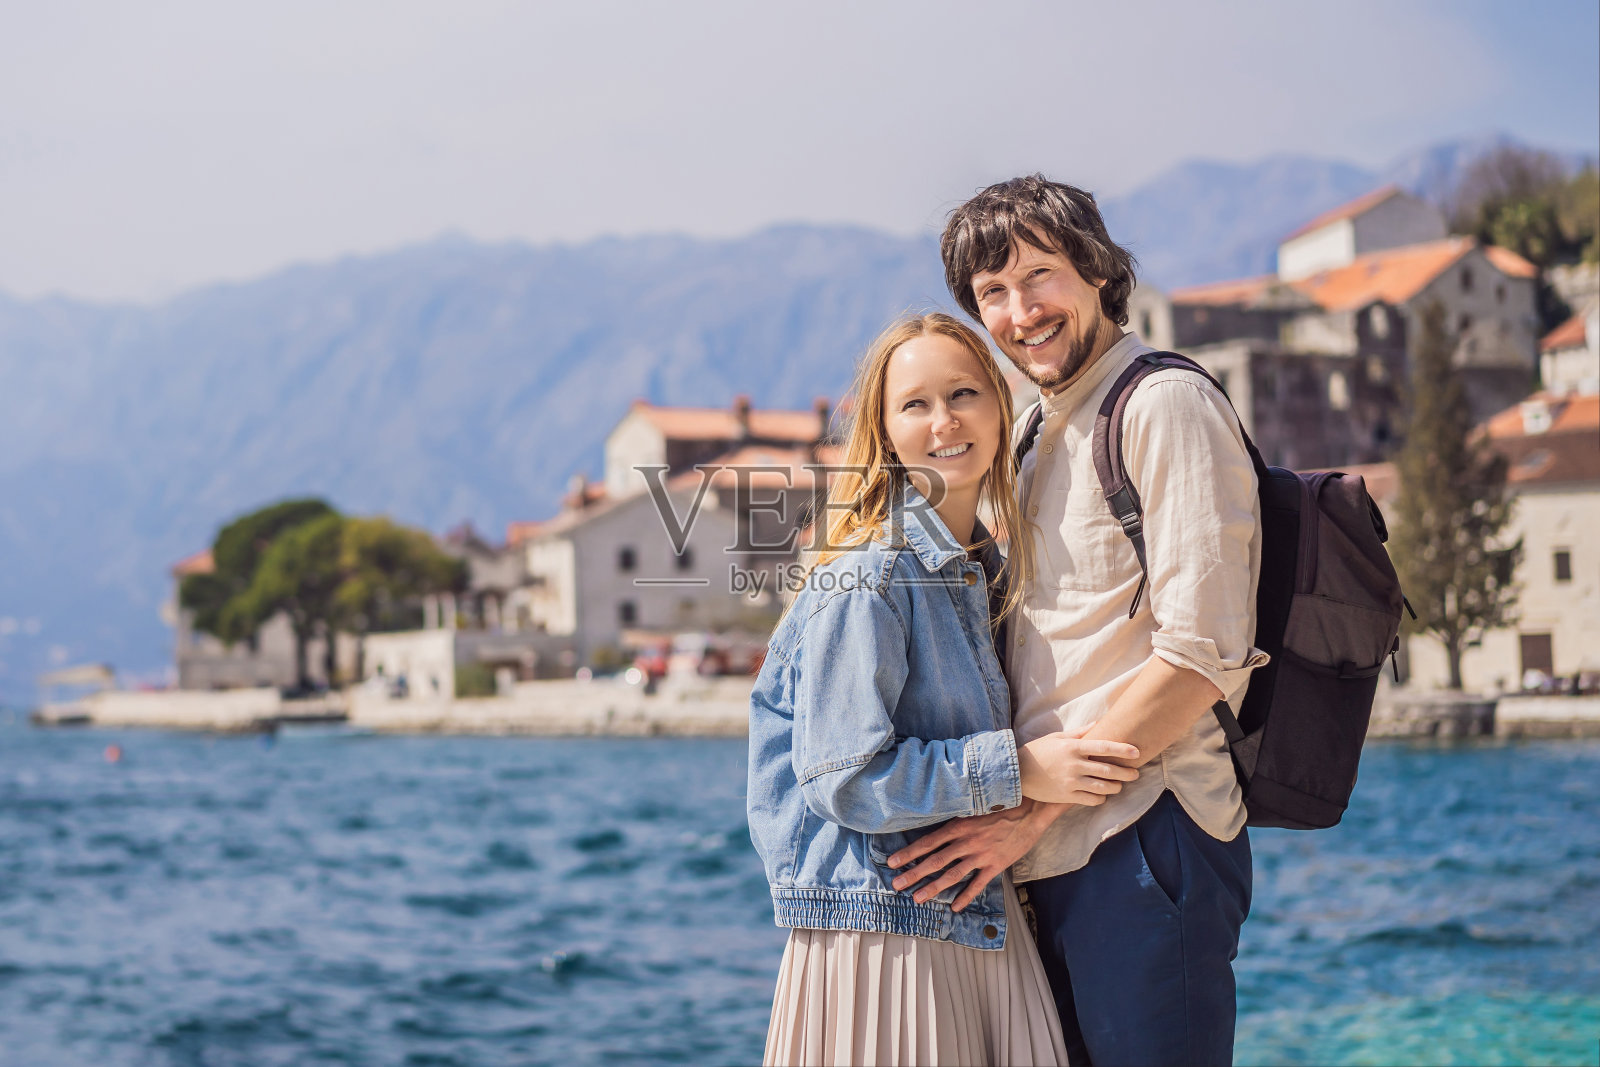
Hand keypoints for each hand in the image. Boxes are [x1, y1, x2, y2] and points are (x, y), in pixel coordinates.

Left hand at [886, 799, 1063, 911]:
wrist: (1029, 811)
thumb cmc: (1000, 808)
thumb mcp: (973, 809)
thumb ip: (957, 823)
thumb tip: (936, 832)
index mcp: (959, 825)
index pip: (928, 842)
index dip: (909, 853)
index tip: (892, 862)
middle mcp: (967, 841)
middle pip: (935, 861)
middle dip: (914, 874)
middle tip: (897, 885)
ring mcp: (981, 854)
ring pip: (953, 874)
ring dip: (934, 887)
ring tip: (918, 898)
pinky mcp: (996, 864)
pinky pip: (978, 883)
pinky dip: (966, 896)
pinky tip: (955, 906)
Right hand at [1018, 724, 1139, 804]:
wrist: (1017, 772)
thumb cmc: (1038, 751)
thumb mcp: (1057, 737)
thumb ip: (1080, 732)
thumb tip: (1099, 722)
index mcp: (1073, 747)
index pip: (1103, 747)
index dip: (1122, 749)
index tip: (1136, 752)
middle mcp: (1074, 765)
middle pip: (1108, 769)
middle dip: (1125, 772)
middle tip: (1135, 773)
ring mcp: (1071, 782)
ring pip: (1102, 787)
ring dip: (1115, 787)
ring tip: (1120, 785)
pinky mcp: (1067, 796)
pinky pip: (1091, 800)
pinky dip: (1101, 798)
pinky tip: (1103, 795)